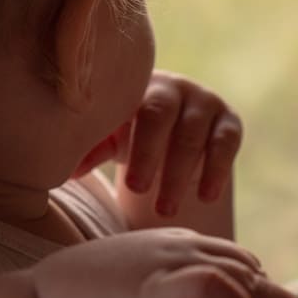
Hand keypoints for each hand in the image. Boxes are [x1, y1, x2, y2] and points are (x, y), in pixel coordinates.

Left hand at [74, 71, 241, 218]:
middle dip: (152, 157)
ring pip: (193, 132)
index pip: (132, 107)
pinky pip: (226, 141)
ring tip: (165, 210)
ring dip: (180, 173)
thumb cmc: (134, 135)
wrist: (175, 130)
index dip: (132, 145)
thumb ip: (95, 150)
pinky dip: (217, 169)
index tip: (129, 186)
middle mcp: (172, 87)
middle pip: (162, 114)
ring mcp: (204, 100)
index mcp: (138, 87)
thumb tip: (68, 172)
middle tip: (139, 194)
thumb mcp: (114, 141)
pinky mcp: (229, 120)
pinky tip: (205, 197)